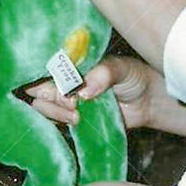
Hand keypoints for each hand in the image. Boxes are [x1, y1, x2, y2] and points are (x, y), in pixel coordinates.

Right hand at [25, 56, 160, 129]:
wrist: (148, 101)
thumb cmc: (133, 76)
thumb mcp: (120, 68)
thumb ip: (103, 74)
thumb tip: (83, 91)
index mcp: (69, 62)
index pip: (42, 65)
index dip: (42, 76)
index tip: (59, 86)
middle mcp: (63, 80)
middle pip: (37, 88)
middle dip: (50, 97)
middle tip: (72, 104)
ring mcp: (65, 99)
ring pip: (41, 106)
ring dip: (55, 112)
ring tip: (77, 116)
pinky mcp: (71, 117)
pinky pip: (53, 121)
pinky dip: (58, 123)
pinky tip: (76, 122)